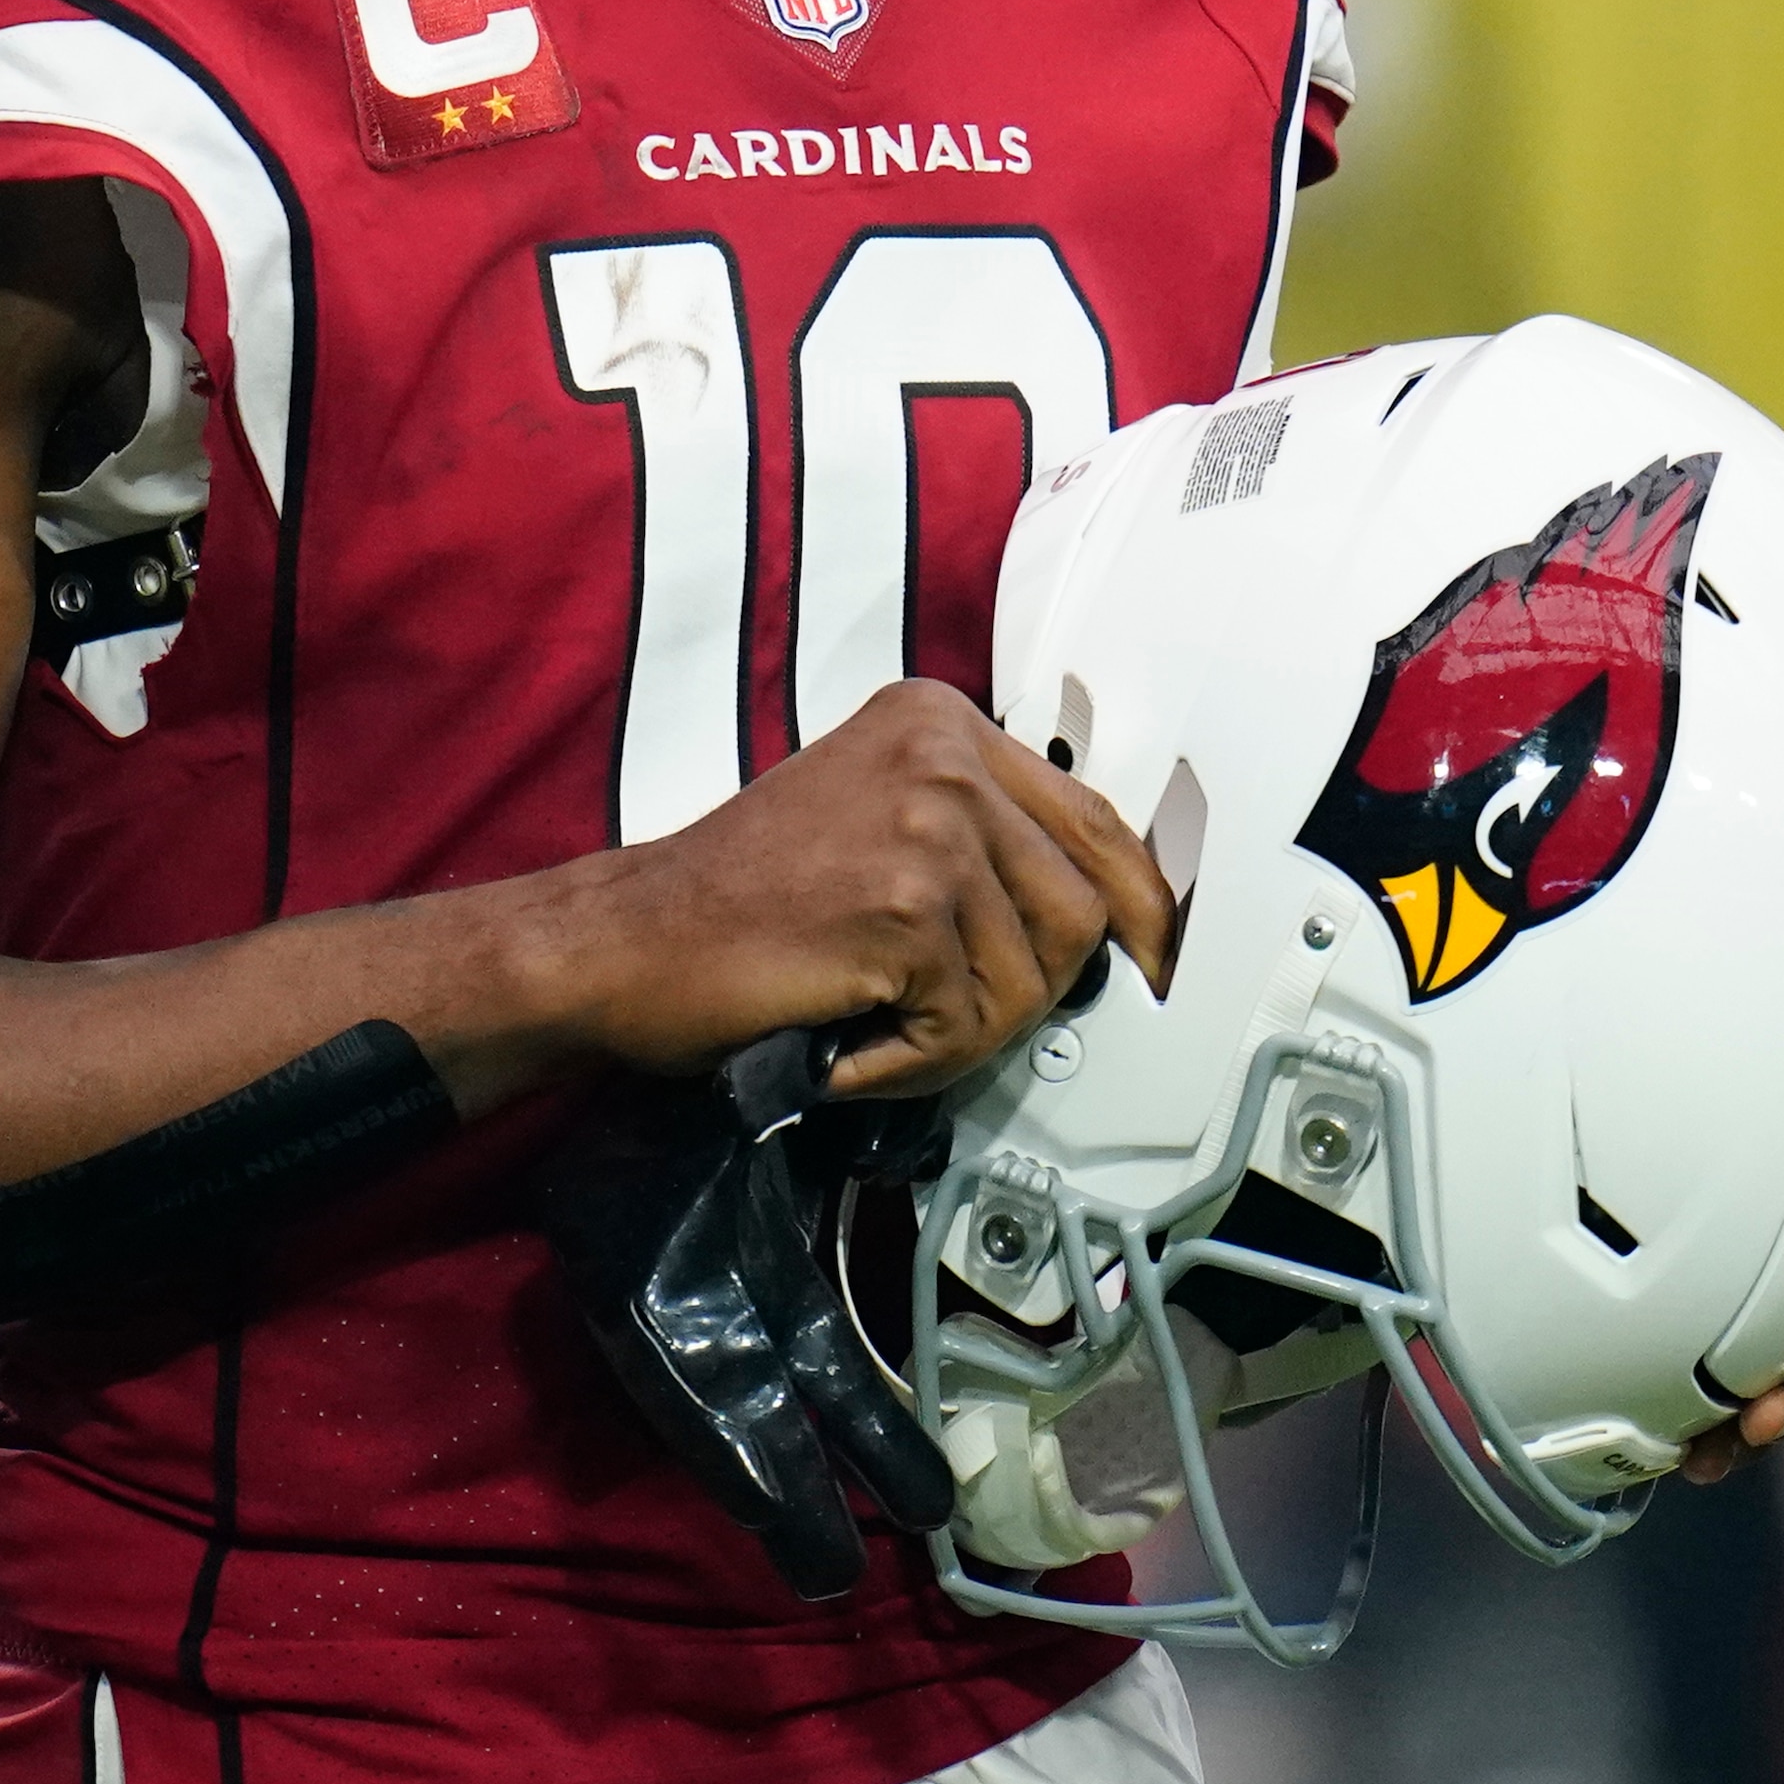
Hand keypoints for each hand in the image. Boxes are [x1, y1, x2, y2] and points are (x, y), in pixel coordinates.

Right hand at [566, 681, 1179, 1098]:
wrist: (629, 941)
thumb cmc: (739, 897)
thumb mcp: (875, 816)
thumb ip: (978, 834)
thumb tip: (1099, 907)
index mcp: (941, 722)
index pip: (1094, 817)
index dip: (1137, 904)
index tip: (1154, 958)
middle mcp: (944, 756)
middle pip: (1083, 904)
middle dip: (1034, 988)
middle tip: (960, 1019)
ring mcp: (927, 828)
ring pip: (1034, 976)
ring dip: (965, 1034)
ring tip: (886, 1027)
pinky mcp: (902, 909)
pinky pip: (969, 1025)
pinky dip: (915, 1061)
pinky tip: (853, 1042)